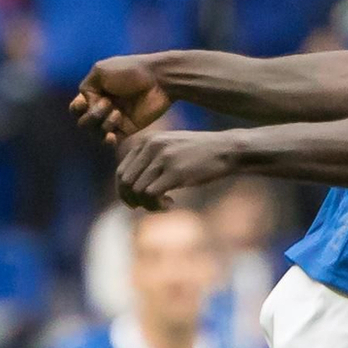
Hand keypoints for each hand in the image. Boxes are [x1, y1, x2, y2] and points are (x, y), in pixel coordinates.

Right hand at [72, 54, 173, 144]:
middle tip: (108, 103)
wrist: (159, 80)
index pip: (76, 108)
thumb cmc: (130, 71)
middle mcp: (102, 107)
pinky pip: (109, 141)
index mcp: (95, 92)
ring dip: (103, 123)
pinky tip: (111, 136)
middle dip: (92, 114)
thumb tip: (86, 106)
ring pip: (94, 132)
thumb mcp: (101, 71)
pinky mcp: (127, 130)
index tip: (86, 101)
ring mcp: (114, 119)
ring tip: (118, 113)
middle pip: (83, 122)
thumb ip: (86, 87)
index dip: (77, 108)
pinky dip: (107, 140)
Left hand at [116, 126, 242, 209]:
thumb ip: (149, 158)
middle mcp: (150, 147)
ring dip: (147, 205)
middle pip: (125, 182)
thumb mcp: (169, 147)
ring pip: (137, 190)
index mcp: (146, 141)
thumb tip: (130, 185)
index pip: (121, 171)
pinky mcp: (175, 172)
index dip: (125, 192)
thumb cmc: (199, 153)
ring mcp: (162, 158)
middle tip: (148, 206)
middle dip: (133, 200)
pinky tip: (171, 204)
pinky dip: (157, 206)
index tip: (138, 201)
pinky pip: (151, 195)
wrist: (226, 149)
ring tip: (163, 205)